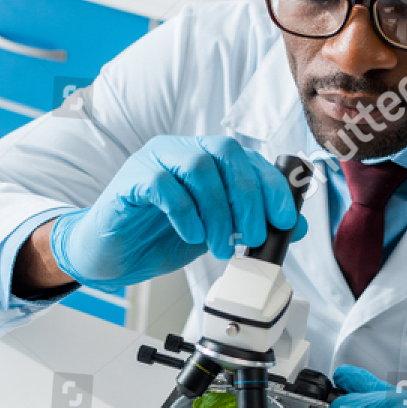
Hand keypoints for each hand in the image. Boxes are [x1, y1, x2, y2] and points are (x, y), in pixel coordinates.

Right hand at [46, 136, 308, 292]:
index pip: (247, 158)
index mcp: (204, 158)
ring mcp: (153, 160)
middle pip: (226, 153)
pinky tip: (191, 236)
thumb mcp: (215, 234)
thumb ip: (250, 224)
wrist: (111, 257)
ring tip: (219, 246)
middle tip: (254, 237)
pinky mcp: (131, 180)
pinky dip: (186, 213)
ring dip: (218, 211)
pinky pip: (163, 184)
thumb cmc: (158, 239)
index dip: (272, 186)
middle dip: (249, 198)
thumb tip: (294, 224)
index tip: (284, 220)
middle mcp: (180, 150)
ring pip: (198, 166)